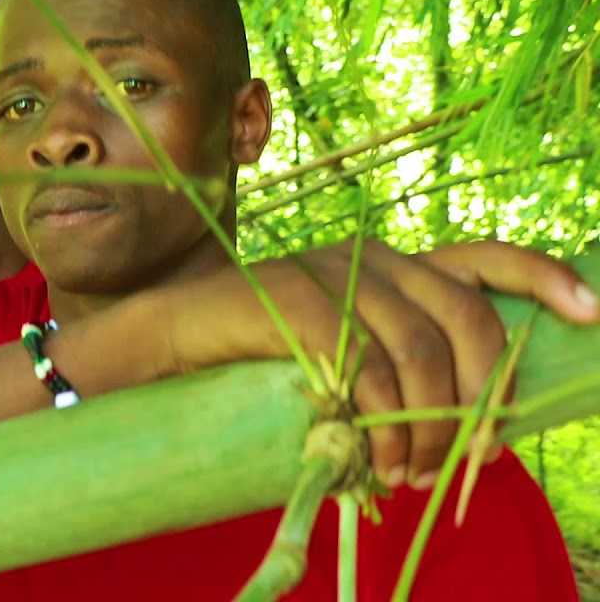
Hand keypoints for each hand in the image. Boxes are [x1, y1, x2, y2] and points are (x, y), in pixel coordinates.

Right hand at [164, 239, 599, 488]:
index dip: (544, 278)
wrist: (174, 341)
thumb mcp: (346, 360)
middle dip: (483, 397)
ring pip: (420, 350)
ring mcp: (333, 273)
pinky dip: (381, 420)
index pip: (485, 258)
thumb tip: (471, 435)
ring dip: (429, 426)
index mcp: (396, 266)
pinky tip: (377, 456)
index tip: (593, 312)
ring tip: (412, 475)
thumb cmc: (265, 358)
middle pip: (467, 317)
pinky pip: (364, 363)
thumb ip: (401, 372)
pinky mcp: (295, 299)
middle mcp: (375, 258)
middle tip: (474, 458)